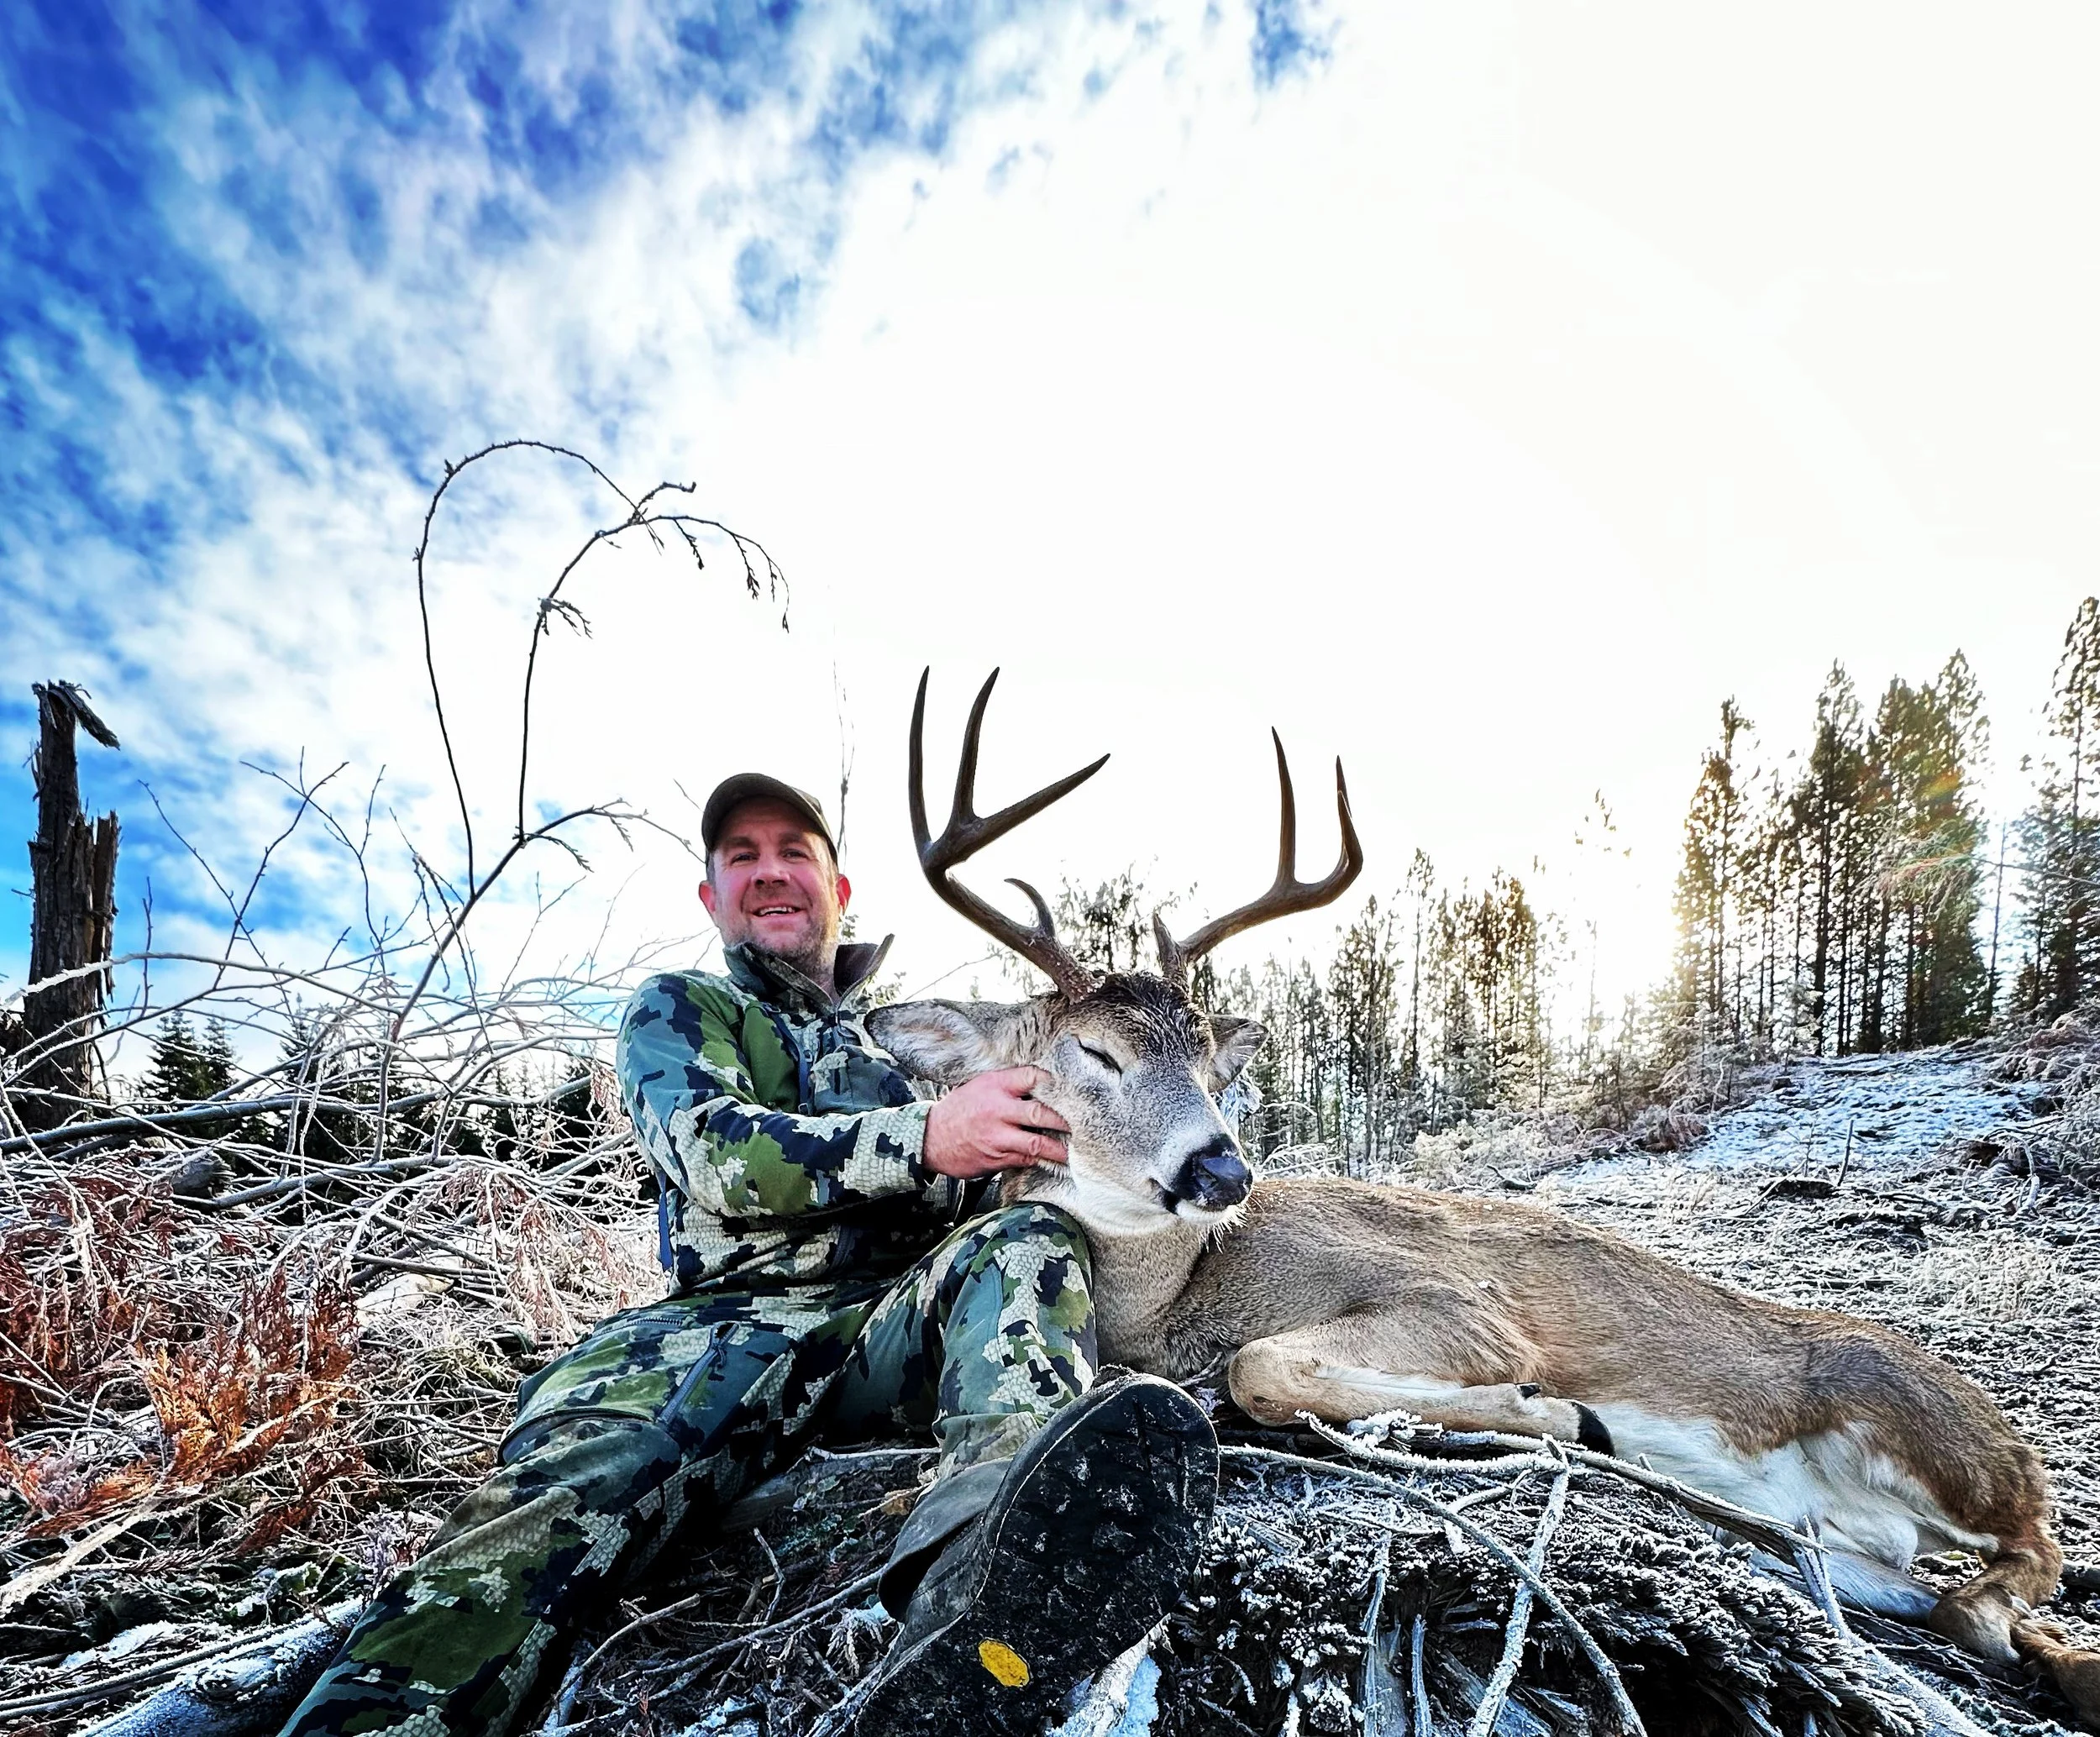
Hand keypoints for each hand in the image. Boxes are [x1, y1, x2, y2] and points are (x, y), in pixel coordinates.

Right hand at [922, 1067, 1070, 1178]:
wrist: (931, 1138)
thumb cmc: (960, 1109)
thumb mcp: (980, 1085)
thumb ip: (1008, 1084)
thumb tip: (1043, 1083)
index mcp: (994, 1086)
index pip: (1032, 1076)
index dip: (1054, 1081)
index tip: (1073, 1088)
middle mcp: (998, 1110)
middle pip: (1040, 1112)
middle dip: (1064, 1119)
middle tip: (1084, 1123)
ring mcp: (998, 1137)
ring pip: (1037, 1142)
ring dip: (1060, 1148)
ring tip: (1077, 1149)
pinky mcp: (997, 1158)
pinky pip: (1026, 1159)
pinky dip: (1042, 1159)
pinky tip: (1057, 1161)